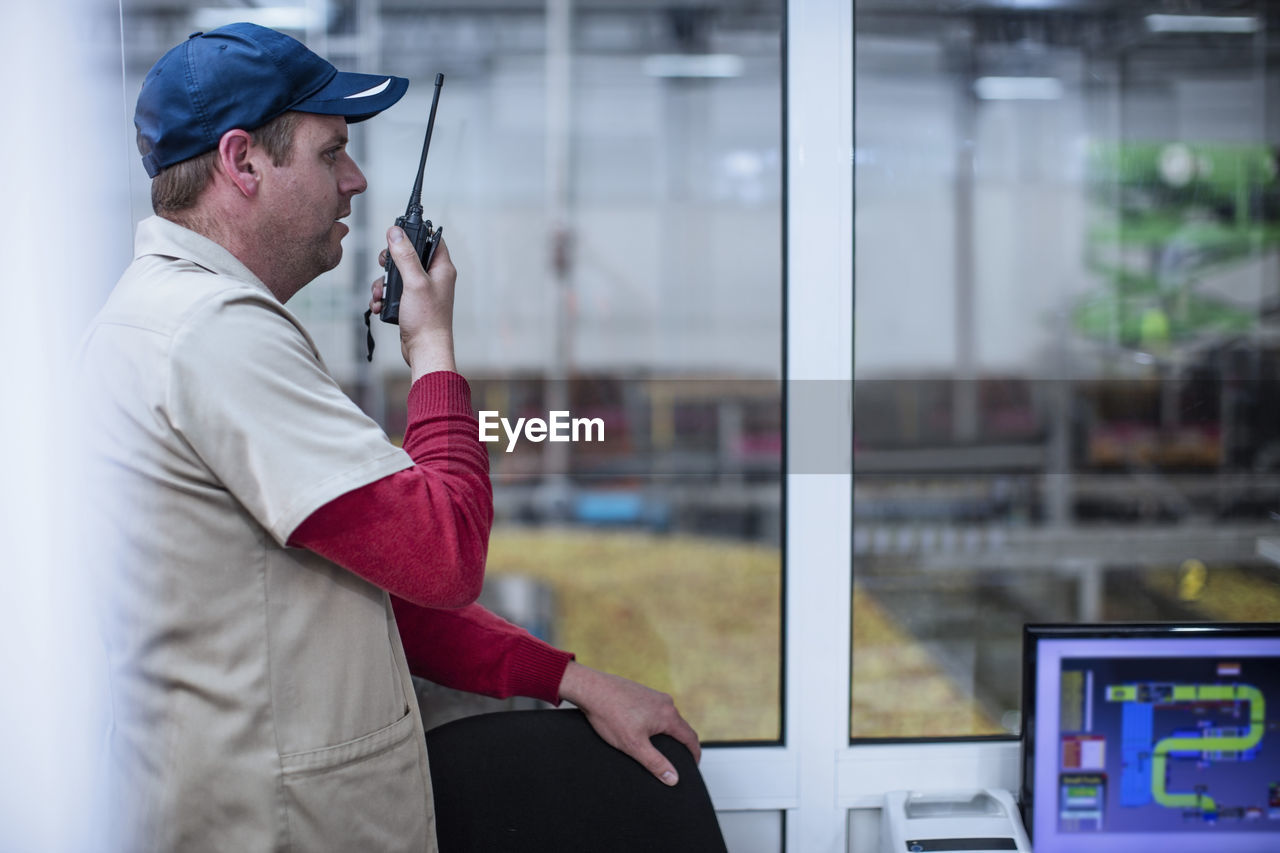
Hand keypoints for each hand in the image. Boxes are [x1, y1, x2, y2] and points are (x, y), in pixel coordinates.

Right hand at [370, 226, 456, 378]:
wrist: (425, 350)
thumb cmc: (427, 319)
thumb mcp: (414, 282)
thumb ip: (405, 255)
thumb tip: (396, 231)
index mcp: (442, 268)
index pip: (432, 239)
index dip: (415, 234)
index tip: (397, 234)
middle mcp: (434, 278)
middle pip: (408, 256)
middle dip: (390, 263)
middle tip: (383, 266)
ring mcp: (422, 291)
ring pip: (397, 276)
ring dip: (383, 284)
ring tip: (379, 295)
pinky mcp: (411, 304)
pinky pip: (394, 293)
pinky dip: (384, 298)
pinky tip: (379, 306)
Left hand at [557, 661, 700, 786]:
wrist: (591, 689)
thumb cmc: (610, 714)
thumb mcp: (633, 745)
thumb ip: (655, 763)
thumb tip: (673, 778)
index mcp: (668, 715)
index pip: (691, 737)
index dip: (694, 754)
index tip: (694, 765)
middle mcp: (665, 702)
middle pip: (680, 727)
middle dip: (680, 744)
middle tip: (676, 760)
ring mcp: (653, 695)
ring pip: (666, 718)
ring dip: (666, 733)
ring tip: (658, 748)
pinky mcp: (641, 692)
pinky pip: (655, 711)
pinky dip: (654, 723)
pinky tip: (641, 730)